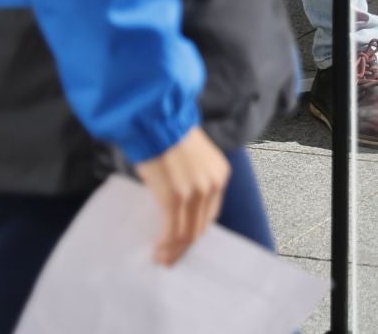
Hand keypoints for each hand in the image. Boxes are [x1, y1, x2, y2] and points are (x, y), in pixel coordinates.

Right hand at [135, 126, 229, 263]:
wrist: (157, 119)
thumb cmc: (169, 135)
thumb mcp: (194, 158)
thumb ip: (194, 181)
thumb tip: (180, 207)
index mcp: (220, 175)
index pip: (211, 214)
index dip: (196, 231)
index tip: (183, 242)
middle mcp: (212, 185)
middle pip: (201, 227)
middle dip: (184, 247)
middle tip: (170, 258)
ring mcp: (194, 193)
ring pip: (188, 234)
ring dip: (174, 251)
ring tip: (161, 258)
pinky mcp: (174, 198)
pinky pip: (173, 231)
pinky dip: (165, 246)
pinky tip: (157, 251)